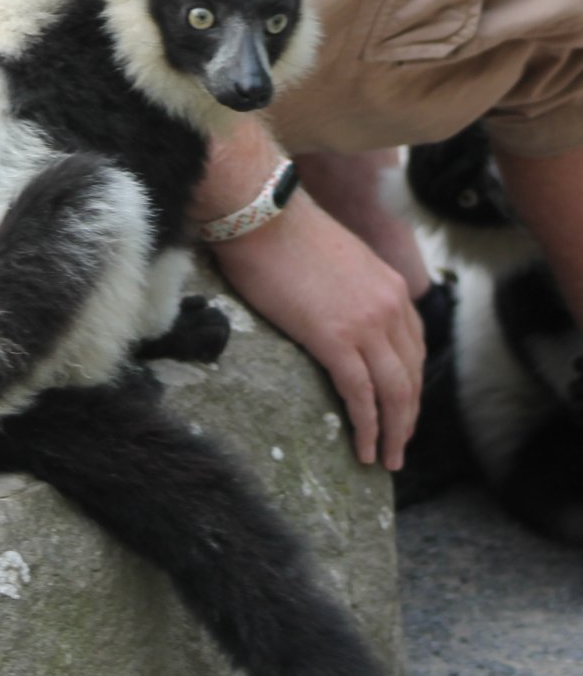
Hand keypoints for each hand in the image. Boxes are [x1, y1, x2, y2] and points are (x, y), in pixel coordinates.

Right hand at [205, 192, 423, 471]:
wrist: (260, 216)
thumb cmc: (280, 233)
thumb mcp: (332, 260)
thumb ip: (346, 289)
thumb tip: (331, 310)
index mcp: (390, 287)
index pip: (414, 347)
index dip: (411, 384)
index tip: (402, 408)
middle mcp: (390, 306)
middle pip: (412, 375)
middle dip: (408, 416)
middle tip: (399, 447)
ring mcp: (366, 324)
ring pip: (395, 392)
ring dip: (394, 432)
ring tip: (385, 459)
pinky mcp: (336, 339)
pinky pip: (361, 394)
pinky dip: (368, 427)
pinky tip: (364, 449)